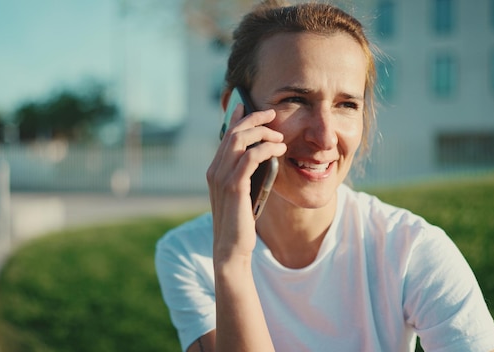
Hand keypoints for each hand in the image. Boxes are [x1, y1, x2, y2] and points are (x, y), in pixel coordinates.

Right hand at [206, 104, 286, 262]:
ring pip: (241, 141)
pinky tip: (279, 150)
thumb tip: (259, 158)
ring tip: (279, 136)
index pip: (226, 137)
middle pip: (233, 133)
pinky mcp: (233, 186)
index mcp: (214, 170)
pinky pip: (250, 157)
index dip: (237, 118)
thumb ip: (244, 176)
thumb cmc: (239, 223)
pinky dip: (266, 149)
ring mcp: (221, 178)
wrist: (231, 248)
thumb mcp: (241, 194)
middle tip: (272, 115)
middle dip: (253, 119)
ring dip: (262, 133)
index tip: (248, 106)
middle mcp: (214, 170)